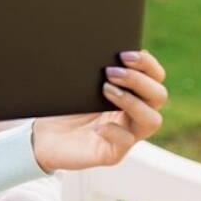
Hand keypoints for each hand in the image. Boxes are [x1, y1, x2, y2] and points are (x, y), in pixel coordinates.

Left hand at [32, 50, 167, 171]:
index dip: (147, 64)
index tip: (124, 53)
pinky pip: (125, 142)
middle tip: (110, 71)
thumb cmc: (62, 106)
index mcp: (131, 93)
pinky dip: (115, 131)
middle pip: (159, 95)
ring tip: (105, 89)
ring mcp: (126, 135)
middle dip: (138, 80)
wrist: (41, 136)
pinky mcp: (112, 153)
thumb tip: (100, 47)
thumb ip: (95, 68)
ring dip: (132, 102)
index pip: (155, 76)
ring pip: (152, 120)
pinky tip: (98, 126)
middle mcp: (133, 114)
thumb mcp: (78, 83)